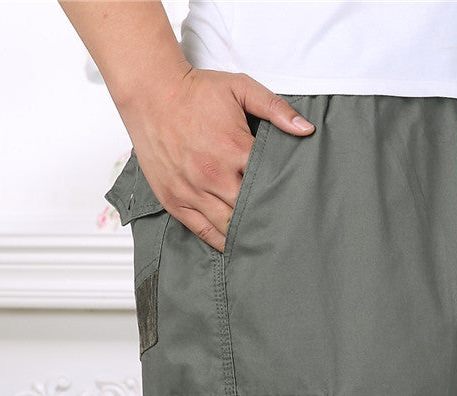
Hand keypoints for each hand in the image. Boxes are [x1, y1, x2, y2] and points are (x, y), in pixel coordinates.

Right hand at [119, 68, 314, 251]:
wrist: (149, 91)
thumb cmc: (196, 91)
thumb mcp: (241, 88)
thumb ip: (276, 108)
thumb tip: (306, 129)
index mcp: (234, 149)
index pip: (269, 182)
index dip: (283, 192)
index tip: (295, 201)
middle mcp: (214, 174)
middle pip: (250, 210)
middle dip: (267, 218)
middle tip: (284, 228)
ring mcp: (192, 190)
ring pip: (228, 226)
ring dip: (246, 234)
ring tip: (264, 241)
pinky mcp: (175, 200)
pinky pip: (203, 231)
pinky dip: (221, 241)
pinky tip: (235, 245)